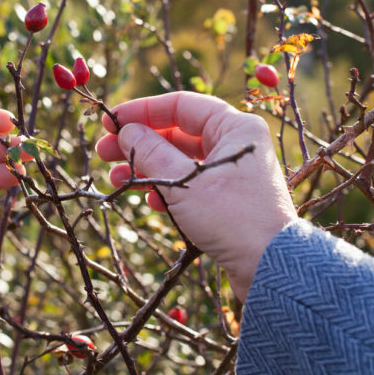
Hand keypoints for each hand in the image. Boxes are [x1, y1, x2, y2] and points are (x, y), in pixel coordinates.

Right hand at [95, 91, 296, 300]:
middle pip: (177, 133)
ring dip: (146, 167)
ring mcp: (231, 173)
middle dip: (138, 143)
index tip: (110, 121)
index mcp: (235, 127)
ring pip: (179, 161)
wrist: (269, 269)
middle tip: (104, 152)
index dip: (142, 111)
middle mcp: (235, 145)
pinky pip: (188, 184)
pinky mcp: (226, 200)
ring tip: (117, 179)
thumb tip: (126, 132)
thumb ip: (150, 151)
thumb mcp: (182, 181)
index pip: (181, 105)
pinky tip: (147, 199)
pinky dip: (165, 188)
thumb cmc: (230, 217)